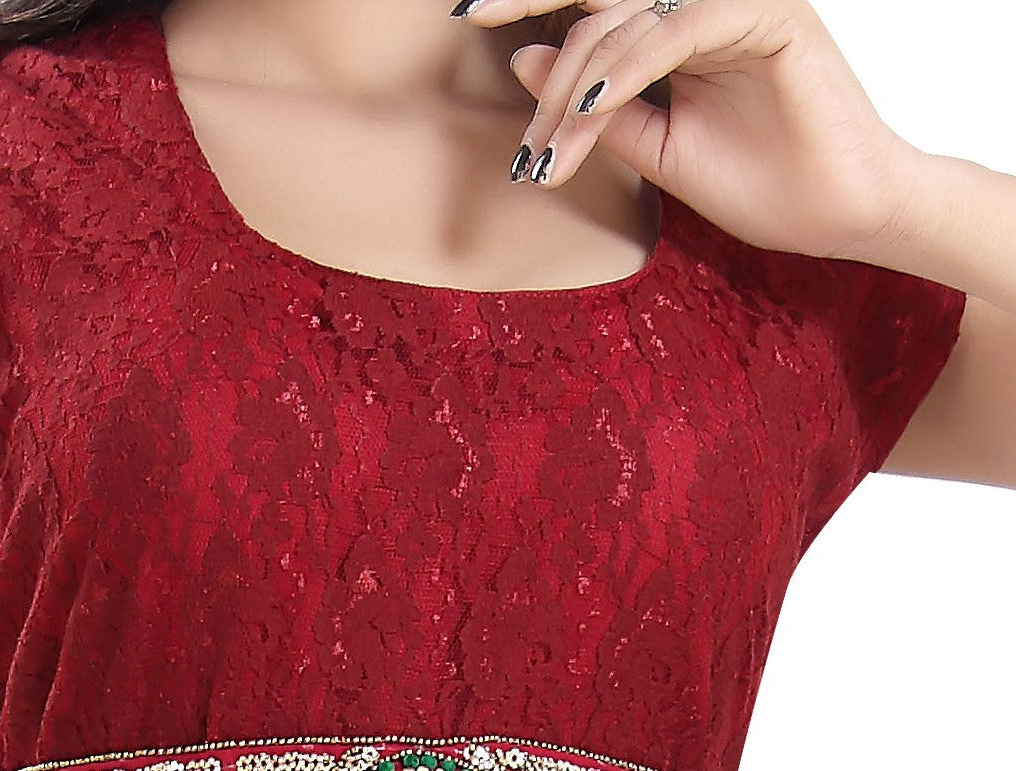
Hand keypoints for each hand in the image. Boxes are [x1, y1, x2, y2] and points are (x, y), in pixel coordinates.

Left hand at [455, 0, 923, 261]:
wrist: (837, 215)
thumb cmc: (759, 183)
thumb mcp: (654, 148)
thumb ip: (595, 105)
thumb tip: (526, 59)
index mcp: (678, 26)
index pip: (595, 3)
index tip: (468, 14)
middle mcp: (703, 2)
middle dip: (531, 3)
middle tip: (470, 20)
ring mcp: (737, 2)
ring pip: (628, 15)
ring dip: (576, 81)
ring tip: (548, 145)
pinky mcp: (768, 14)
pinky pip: (677, 28)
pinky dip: (628, 66)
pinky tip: (591, 103)